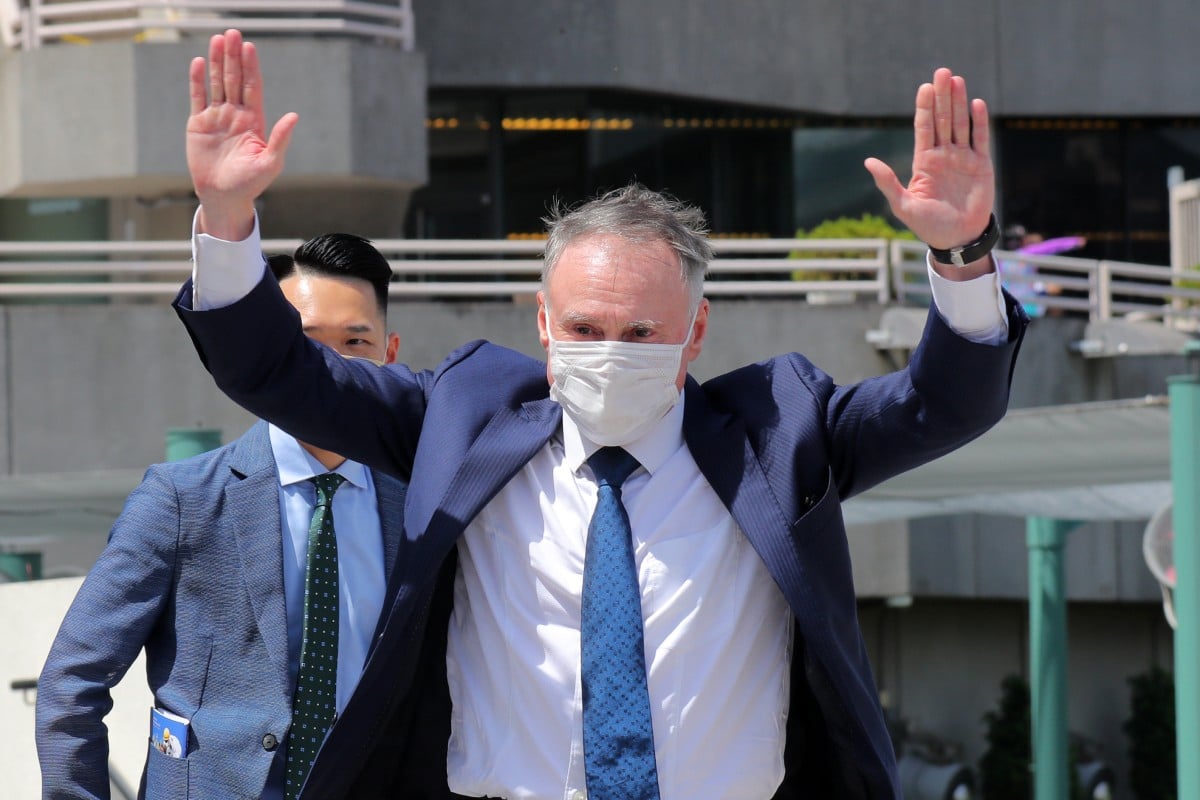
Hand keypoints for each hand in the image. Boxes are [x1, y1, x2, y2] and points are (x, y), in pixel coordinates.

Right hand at [186, 29, 297, 239]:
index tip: (249, 47)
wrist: (223, 196)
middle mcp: (236, 115)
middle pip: (235, 79)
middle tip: (233, 33)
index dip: (251, 67)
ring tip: (218, 39)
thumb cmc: (250, 184)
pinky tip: (199, 62)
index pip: (253, 88)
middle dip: (234, 57)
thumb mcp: (270, 162)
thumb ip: (280, 138)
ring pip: (217, 84)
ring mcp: (217, 117)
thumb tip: (293, 115)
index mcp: (255, 121)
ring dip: (217, 62)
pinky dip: (198, 80)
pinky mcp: (199, 124)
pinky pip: (198, 98)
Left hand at [864, 68, 993, 254]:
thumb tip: (868, 161)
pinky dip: (979, 122)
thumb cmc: (928, 225)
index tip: (924, 87)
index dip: (924, 107)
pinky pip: (980, 139)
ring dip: (959, 102)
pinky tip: (976, 103)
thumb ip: (888, 183)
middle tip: (942, 71)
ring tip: (957, 80)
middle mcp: (943, 155)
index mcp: (924, 162)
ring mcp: (962, 158)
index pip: (924, 128)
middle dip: (942, 96)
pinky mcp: (981, 165)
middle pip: (943, 119)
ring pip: (960, 124)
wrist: (957, 239)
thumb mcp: (903, 206)